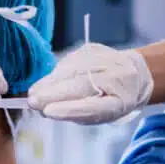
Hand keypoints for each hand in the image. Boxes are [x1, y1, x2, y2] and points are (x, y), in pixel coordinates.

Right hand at [27, 43, 152, 123]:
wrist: (132, 75)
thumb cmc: (111, 100)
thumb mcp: (99, 115)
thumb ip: (76, 114)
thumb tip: (46, 109)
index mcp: (121, 101)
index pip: (95, 106)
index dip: (71, 109)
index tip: (48, 111)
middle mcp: (116, 77)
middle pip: (80, 85)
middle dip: (52, 94)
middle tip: (32, 102)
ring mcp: (105, 59)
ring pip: (70, 71)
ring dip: (49, 83)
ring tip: (35, 94)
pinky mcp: (92, 48)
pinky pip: (67, 62)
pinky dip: (55, 74)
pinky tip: (50, 82)